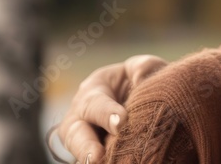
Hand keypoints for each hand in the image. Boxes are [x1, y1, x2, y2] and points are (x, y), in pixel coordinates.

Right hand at [52, 55, 166, 162]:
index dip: (107, 113)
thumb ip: (142, 67)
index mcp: (92, 91)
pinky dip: (104, 162)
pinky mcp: (93, 155)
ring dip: (87, 158)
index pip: (96, 104)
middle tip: (97, 157)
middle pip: (76, 134)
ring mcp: (83, 141)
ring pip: (79, 152)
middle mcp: (80, 118)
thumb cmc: (135, 81)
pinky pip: (94, 160)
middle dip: (86, 146)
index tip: (121, 122)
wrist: (134, 101)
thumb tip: (143, 77)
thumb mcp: (138, 69)